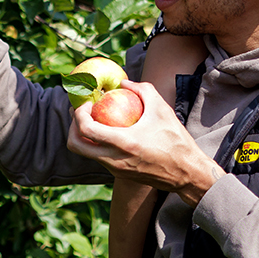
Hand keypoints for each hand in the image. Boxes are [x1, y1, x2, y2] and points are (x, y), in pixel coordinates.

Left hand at [67, 82, 224, 202]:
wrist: (187, 173)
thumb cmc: (176, 140)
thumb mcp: (162, 109)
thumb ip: (142, 89)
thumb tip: (123, 82)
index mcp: (123, 143)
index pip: (85, 130)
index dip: (79, 114)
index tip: (86, 103)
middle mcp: (114, 160)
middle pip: (75, 146)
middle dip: (71, 127)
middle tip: (80, 113)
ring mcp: (115, 170)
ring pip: (86, 154)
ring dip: (83, 137)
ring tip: (93, 120)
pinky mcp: (120, 176)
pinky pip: (99, 159)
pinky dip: (96, 145)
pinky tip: (107, 132)